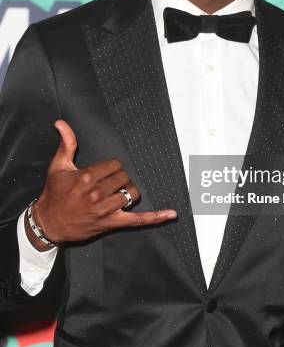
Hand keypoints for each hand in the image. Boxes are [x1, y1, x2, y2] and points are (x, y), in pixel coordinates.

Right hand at [26, 120, 176, 250]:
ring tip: (116, 193)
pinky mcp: (112, 223)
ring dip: (128, 191)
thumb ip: (66, 143)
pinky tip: (171, 213)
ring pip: (132, 193)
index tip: (102, 172)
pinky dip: (156, 217)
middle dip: (118, 178)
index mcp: (87, 177)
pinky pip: (138, 220)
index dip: (111, 167)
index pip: (115, 164)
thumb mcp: (58, 166)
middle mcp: (97, 193)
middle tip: (105, 184)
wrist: (48, 223)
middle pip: (124, 177)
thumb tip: (62, 123)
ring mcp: (106, 209)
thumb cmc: (54, 194)